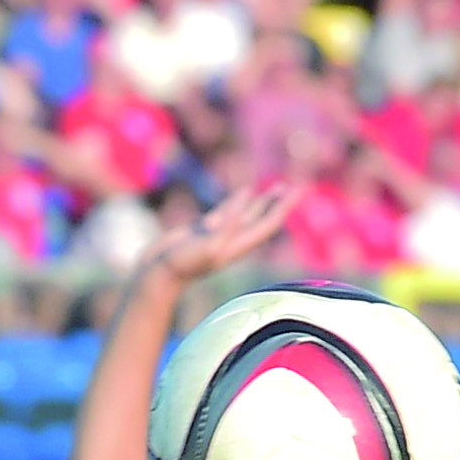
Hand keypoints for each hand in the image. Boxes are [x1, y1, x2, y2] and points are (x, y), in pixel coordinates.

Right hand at [138, 181, 300, 289]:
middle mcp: (234, 241)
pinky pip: (228, 211)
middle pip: (265, 218)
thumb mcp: (207, 245)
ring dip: (265, 201)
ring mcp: (220, 235)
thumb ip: (227, 225)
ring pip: (249, 214)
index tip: (301, 189)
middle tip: (299, 185)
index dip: (285, 206)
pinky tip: (246, 191)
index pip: (270, 223)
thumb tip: (246, 202)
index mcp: (239, 245)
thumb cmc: (181, 264)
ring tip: (279, 186)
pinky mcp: (205, 230)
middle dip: (281, 203)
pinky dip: (239, 200)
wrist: (158, 274)